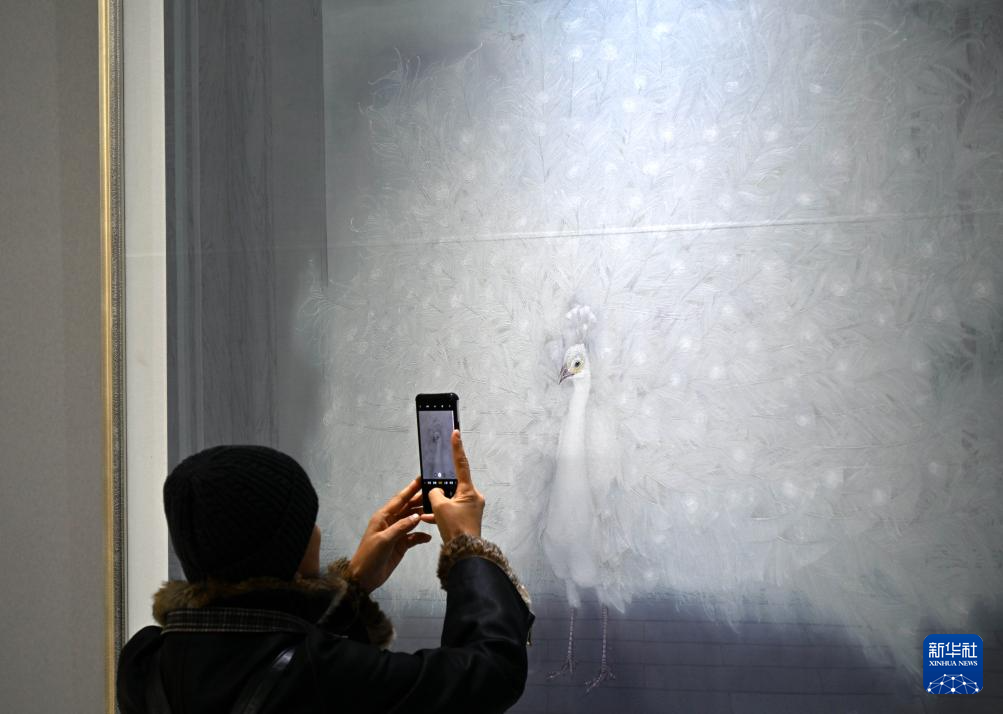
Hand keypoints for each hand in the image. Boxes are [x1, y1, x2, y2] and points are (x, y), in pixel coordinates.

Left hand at [348, 475, 434, 592]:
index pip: (399, 500)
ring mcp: (397, 533)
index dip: (410, 489)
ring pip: (412, 521)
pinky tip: (428, 537)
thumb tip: (417, 516)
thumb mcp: (384, 540)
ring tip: (435, 512)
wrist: (364, 577)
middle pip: (408, 508)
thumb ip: (401, 527)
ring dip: (422, 517)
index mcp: (383, 517)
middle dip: (420, 500)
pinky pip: (414, 537)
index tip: (421, 478)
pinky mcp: (401, 545)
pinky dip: (421, 536)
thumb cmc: (369, 556)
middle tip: (434, 492)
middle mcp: (391, 522)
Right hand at [428, 430, 484, 542]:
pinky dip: (442, 513)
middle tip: (435, 500)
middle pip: (454, 486)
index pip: (461, 464)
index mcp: (469, 490)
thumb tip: (437, 492)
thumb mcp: (439, 507)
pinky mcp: (469, 518)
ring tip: (432, 514)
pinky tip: (430, 520)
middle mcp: (474, 497)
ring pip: (452, 500)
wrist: (465, 552)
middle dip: (442, 491)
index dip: (457, 448)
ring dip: (441, 505)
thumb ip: (435, 494)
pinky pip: (453, 510)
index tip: (456, 433)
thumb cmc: (455, 529)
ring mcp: (472, 508)